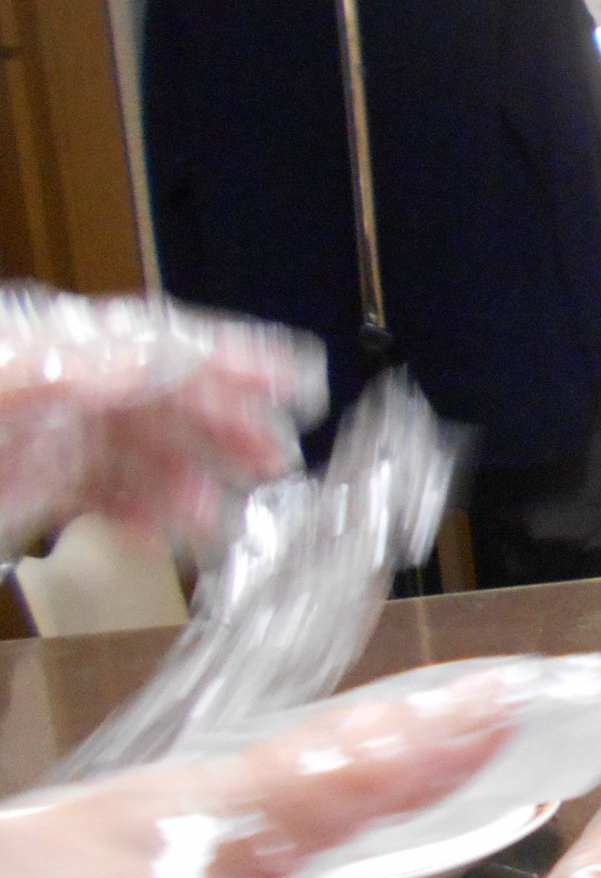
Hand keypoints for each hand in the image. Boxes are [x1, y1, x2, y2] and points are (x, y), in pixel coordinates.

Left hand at [0, 287, 323, 549]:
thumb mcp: (4, 378)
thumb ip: (63, 368)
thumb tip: (137, 364)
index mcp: (64, 343)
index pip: (167, 343)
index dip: (236, 358)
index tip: (294, 379)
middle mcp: (71, 385)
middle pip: (171, 400)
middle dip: (230, 429)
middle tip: (277, 458)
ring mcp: (59, 434)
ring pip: (149, 456)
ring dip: (192, 486)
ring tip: (221, 516)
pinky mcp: (43, 481)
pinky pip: (110, 497)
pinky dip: (143, 517)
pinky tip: (163, 534)